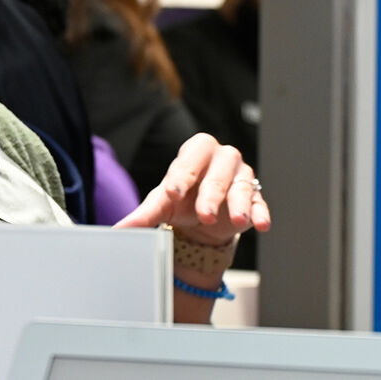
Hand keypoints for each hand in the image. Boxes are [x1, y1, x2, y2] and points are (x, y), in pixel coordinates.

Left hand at [115, 133, 271, 246]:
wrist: (202, 219)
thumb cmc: (182, 201)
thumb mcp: (162, 204)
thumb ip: (143, 215)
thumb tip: (120, 229)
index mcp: (197, 152)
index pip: (192, 158)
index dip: (183, 175)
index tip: (173, 193)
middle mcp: (222, 159)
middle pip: (220, 171)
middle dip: (212, 194)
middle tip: (204, 215)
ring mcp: (241, 177)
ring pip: (243, 185)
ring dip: (239, 203)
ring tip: (237, 220)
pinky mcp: (254, 197)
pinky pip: (259, 202)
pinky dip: (260, 213)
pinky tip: (260, 224)